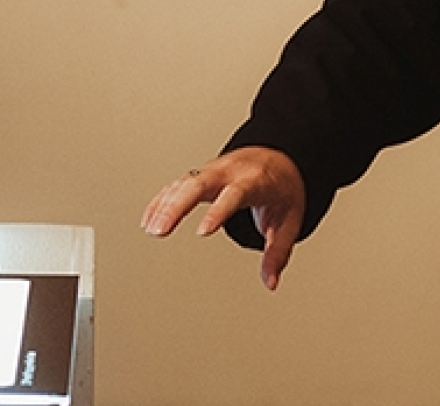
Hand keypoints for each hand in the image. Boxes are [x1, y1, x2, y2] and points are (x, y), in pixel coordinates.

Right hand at [140, 146, 305, 290]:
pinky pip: (177, 185)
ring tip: (151, 230)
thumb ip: (278, 252)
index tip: (202, 232)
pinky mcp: (201, 175)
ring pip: (183, 183)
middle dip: (176, 207)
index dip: (217, 212)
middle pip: (198, 184)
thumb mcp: (290, 220)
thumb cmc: (282, 187)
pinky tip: (149, 219)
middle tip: (160, 231)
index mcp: (254, 181)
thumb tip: (270, 283)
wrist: (278, 157)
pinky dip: (162, 200)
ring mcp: (212, 172)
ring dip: (164, 205)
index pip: (234, 195)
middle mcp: (229, 173)